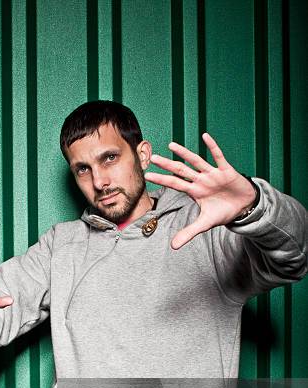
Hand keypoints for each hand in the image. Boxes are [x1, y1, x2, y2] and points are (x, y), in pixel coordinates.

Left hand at [144, 133, 256, 248]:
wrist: (244, 207)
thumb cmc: (223, 211)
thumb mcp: (204, 224)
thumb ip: (188, 232)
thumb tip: (173, 247)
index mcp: (194, 191)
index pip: (174, 183)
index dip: (162, 179)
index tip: (147, 175)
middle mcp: (201, 180)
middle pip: (181, 170)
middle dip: (167, 164)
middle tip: (152, 157)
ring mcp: (212, 174)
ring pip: (196, 161)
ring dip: (184, 153)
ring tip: (171, 145)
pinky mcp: (226, 170)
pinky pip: (218, 157)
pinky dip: (213, 147)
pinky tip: (205, 136)